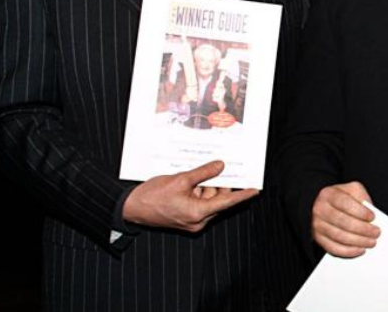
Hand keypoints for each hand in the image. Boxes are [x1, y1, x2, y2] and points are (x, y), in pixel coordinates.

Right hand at [123, 160, 257, 232]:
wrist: (131, 208)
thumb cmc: (152, 196)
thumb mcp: (180, 179)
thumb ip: (203, 173)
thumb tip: (220, 166)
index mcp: (198, 213)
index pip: (227, 202)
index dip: (242, 195)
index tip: (255, 190)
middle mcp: (198, 220)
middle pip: (217, 199)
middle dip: (217, 184)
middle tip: (219, 167)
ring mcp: (191, 221)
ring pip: (208, 200)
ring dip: (204, 187)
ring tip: (193, 175)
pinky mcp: (185, 218)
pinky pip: (199, 203)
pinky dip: (197, 192)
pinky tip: (190, 181)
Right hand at [311, 182, 379, 257]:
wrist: (327, 207)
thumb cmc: (344, 198)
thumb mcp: (353, 190)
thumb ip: (362, 197)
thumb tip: (370, 212)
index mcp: (328, 194)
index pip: (345, 203)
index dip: (360, 211)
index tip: (373, 217)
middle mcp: (320, 209)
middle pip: (342, 221)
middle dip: (362, 229)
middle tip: (376, 233)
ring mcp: (317, 225)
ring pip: (339, 236)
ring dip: (358, 241)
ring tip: (372, 242)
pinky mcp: (318, 239)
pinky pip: (333, 248)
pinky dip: (349, 251)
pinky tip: (360, 250)